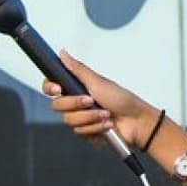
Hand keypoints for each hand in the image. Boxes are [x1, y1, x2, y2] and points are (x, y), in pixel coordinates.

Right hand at [42, 51, 157, 148]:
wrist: (136, 122)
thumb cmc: (121, 99)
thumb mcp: (98, 81)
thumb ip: (77, 69)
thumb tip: (63, 53)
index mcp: (76, 87)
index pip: (51, 86)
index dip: (50, 87)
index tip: (58, 89)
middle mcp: (75, 103)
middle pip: (57, 105)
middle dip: (76, 104)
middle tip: (91, 101)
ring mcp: (80, 118)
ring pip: (69, 121)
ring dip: (90, 117)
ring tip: (106, 114)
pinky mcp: (85, 132)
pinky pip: (80, 133)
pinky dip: (95, 128)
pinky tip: (107, 125)